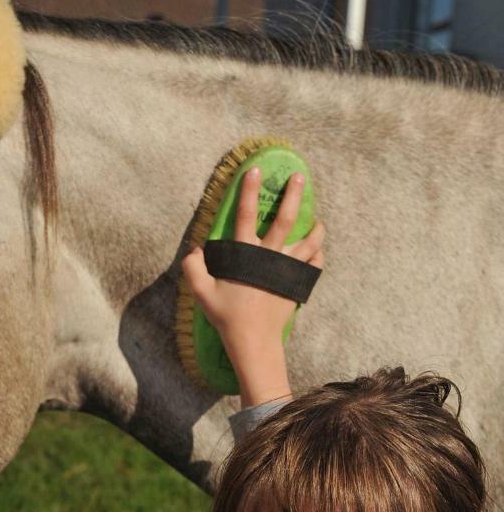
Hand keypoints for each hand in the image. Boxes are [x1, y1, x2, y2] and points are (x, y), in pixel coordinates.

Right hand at [181, 168, 323, 406]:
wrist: (254, 340)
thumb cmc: (227, 316)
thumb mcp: (201, 293)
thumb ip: (193, 267)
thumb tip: (197, 248)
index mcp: (247, 255)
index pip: (247, 215)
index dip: (249, 192)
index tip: (255, 171)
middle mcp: (271, 257)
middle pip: (286, 220)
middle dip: (293, 195)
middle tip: (299, 177)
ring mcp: (288, 270)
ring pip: (309, 241)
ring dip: (315, 227)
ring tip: (317, 220)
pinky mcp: (298, 283)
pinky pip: (315, 263)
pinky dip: (317, 253)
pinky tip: (316, 250)